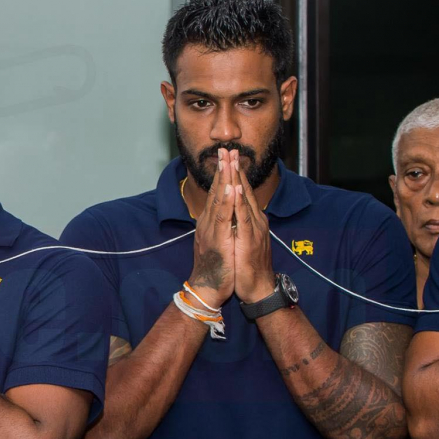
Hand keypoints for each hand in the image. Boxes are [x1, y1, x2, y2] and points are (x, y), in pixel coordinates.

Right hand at [187, 147, 235, 307]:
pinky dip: (227, 200)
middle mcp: (208, 222)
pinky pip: (223, 216)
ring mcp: (211, 229)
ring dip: (224, 178)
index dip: (222, 174)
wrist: (208, 289)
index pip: (217, 193)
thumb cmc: (216, 268)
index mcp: (211, 222)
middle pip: (216, 191)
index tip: (227, 157)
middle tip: (226, 149)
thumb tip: (228, 214)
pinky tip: (230, 187)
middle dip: (222, 169)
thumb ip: (222, 226)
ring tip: (228, 160)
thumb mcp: (219, 242)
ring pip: (218, 199)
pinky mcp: (218, 239)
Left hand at [232, 153, 275, 303]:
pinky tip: (236, 188)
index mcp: (251, 219)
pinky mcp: (251, 239)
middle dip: (235, 169)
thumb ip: (238, 225)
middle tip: (228, 149)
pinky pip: (244, 217)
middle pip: (244, 190)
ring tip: (232, 160)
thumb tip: (231, 213)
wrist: (257, 288)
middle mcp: (255, 220)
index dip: (234, 173)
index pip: (241, 192)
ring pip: (245, 199)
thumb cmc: (247, 266)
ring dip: (237, 178)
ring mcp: (254, 228)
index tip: (226, 156)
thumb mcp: (241, 240)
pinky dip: (240, 201)